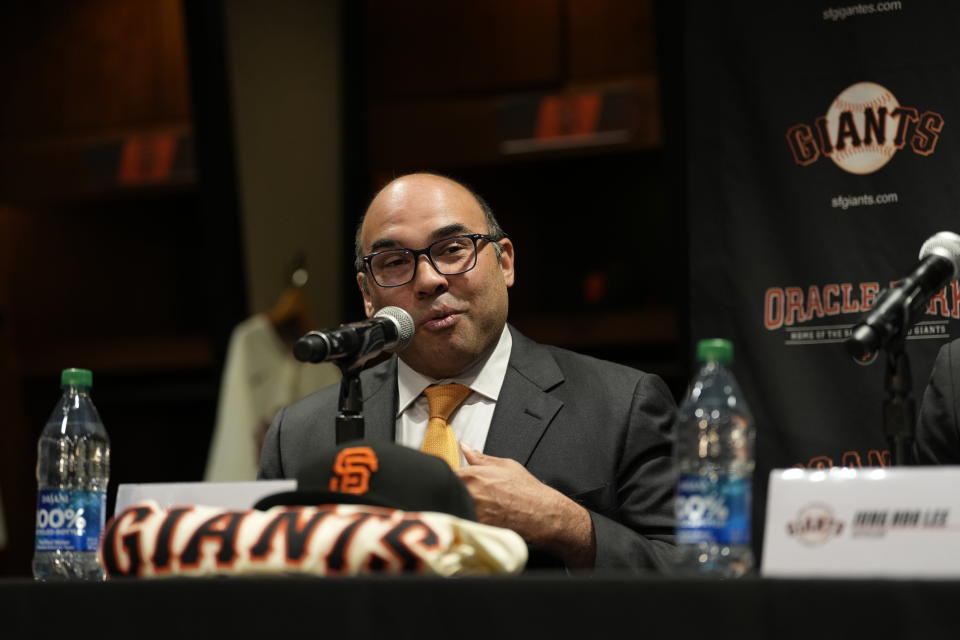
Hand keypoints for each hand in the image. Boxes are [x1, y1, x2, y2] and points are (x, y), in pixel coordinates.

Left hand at [456, 443, 595, 567]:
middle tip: (458, 497)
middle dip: (447, 494)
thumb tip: (465, 447)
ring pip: (451, 510)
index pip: (443, 475)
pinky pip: (461, 525)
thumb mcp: (505, 465)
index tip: (446, 481)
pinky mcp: (476, 530)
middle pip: (445, 494)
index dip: (443, 479)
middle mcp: (469, 494)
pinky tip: (472, 522)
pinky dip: (462, 524)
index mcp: (472, 475)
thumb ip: (479, 457)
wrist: (542, 514)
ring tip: (467, 510)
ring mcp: (471, 513)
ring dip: (454, 509)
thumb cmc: (526, 491)